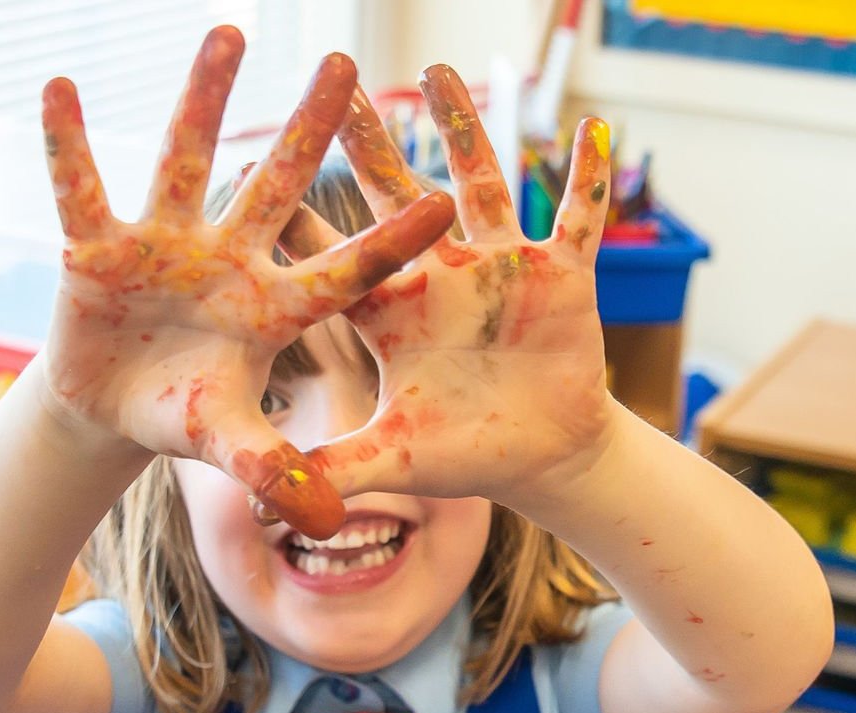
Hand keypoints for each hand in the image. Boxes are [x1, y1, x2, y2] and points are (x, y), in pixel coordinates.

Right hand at [38, 27, 454, 536]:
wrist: (112, 406)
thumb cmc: (185, 415)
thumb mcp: (229, 443)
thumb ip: (276, 471)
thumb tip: (330, 526)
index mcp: (272, 307)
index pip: (344, 270)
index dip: (390, 241)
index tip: (445, 198)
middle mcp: (227, 259)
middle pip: (275, 187)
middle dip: (308, 129)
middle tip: (346, 67)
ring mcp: (165, 243)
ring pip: (186, 161)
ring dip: (202, 98)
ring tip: (228, 29)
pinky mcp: (99, 244)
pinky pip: (82, 186)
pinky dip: (68, 144)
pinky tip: (59, 89)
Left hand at [283, 66, 616, 504]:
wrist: (543, 457)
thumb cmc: (466, 455)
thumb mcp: (396, 458)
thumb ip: (335, 466)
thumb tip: (261, 497)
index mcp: (397, 313)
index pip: (341, 258)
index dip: (304, 219)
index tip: (264, 167)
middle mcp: (443, 276)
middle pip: (400, 198)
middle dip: (371, 144)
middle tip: (339, 86)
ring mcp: (501, 267)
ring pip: (480, 183)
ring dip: (464, 129)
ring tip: (439, 71)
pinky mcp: (559, 274)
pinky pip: (577, 217)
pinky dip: (588, 178)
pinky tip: (594, 129)